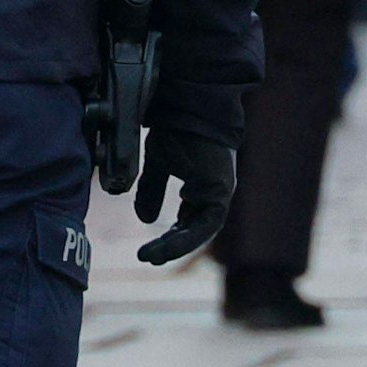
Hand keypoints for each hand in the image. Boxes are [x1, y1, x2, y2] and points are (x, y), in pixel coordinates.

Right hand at [133, 128, 235, 264]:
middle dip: (170, 245)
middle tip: (146, 257)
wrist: (188, 108)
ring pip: (200, 230)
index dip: (172, 236)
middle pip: (194, 228)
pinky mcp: (221, 191)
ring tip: (152, 257)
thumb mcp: (158, 163)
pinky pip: (206, 224)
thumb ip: (152, 190)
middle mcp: (214, 190)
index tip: (150, 249)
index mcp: (203, 183)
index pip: (189, 219)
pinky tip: (166, 245)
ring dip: (176, 246)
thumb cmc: (176, 130)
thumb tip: (146, 221)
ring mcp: (220, 190)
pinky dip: (186, 237)